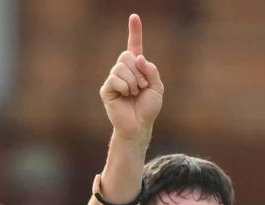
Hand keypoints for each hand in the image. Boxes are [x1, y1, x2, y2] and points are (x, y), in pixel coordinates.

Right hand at [100, 14, 163, 141]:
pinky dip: (125, 87)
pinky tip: (126, 96)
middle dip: (138, 71)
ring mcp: (114, 79)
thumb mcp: (158, 88)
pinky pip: (115, 79)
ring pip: (121, 67)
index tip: (134, 17)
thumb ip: (152, 71)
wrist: (139, 126)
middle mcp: (123, 71)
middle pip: (126, 55)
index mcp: (137, 68)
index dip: (134, 32)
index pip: (135, 46)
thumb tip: (139, 58)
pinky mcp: (106, 89)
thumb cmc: (148, 109)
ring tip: (135, 93)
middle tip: (142, 86)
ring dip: (133, 81)